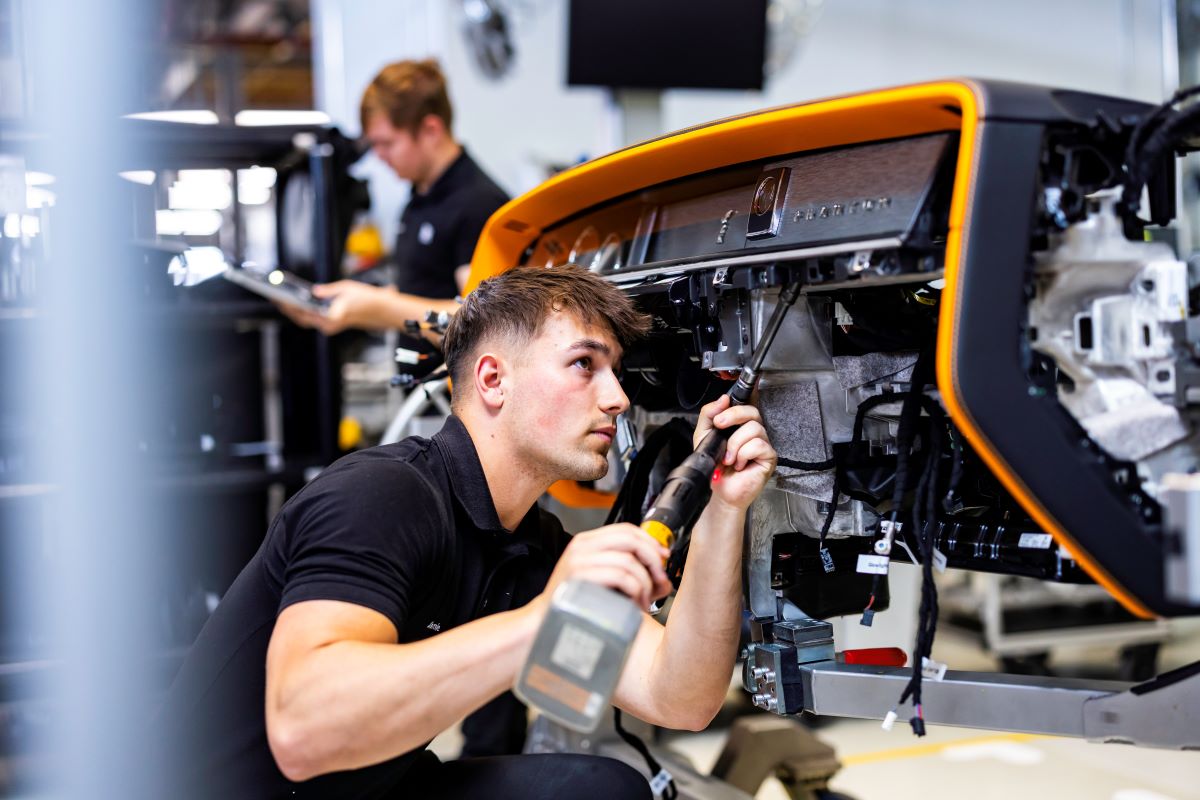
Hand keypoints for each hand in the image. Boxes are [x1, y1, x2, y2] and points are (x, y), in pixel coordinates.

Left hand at [275, 280, 389, 334]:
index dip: (290, 306)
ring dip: (294, 311)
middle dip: (288, 309)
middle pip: (302, 319)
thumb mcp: (345, 288)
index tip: (279, 299)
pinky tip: (297, 303)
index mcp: (331, 316)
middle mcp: (329, 325)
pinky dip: (303, 312)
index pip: (304, 313)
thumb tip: (315, 291)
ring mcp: (330, 326)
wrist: (380, 310)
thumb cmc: (366, 299)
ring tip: (283, 299)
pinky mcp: (331, 324)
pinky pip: (313, 320)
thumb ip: (327, 291)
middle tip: (276, 298)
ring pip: (306, 320)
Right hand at [536, 523, 673, 613]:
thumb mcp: (606, 582)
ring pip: (628, 560)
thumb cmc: (578, 604)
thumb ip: (633, 576)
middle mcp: (582, 545)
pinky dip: (634, 590)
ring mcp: (579, 560)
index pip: (627, 530)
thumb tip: (664, 581)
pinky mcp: (579, 577)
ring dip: (644, 582)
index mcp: (588, 542)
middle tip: (659, 579)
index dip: (650, 542)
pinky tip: (634, 605)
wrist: (547, 621)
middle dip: (652, 559)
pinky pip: (619, 576)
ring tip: (644, 600)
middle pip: (631, 540)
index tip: (663, 557)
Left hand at [695, 395, 776, 511]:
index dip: (735, 404)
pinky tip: (739, 464)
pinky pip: (758, 444)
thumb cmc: (715, 467)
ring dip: (735, 443)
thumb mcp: (704, 437)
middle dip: (733, 416)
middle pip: (751, 411)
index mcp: (739, 425)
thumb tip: (723, 399)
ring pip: (753, 428)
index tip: (719, 414)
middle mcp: (753, 431)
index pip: (744, 404)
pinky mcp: (769, 456)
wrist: (718, 490)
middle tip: (719, 426)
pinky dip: (744, 454)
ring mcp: (763, 443)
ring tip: (729, 458)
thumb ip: (709, 415)